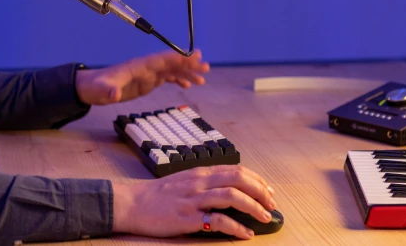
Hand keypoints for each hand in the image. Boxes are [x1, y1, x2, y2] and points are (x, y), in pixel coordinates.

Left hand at [75, 50, 209, 105]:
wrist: (91, 88)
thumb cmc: (96, 87)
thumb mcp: (101, 90)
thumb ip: (108, 91)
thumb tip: (115, 94)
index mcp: (138, 66)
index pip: (161, 59)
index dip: (177, 58)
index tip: (193, 57)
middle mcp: (145, 67)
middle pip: (171, 63)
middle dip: (188, 64)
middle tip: (205, 66)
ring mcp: (147, 74)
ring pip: (171, 70)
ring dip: (187, 72)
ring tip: (203, 78)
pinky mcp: (146, 81)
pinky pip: (166, 77)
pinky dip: (178, 79)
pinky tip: (188, 85)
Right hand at [112, 165, 276, 239]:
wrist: (133, 203)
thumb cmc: (159, 195)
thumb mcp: (184, 181)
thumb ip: (206, 183)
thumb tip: (231, 190)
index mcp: (200, 172)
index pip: (236, 170)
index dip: (257, 180)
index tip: (268, 191)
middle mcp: (199, 182)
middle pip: (238, 179)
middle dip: (260, 191)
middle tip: (272, 204)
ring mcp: (193, 199)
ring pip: (232, 197)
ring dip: (254, 207)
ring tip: (265, 217)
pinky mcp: (187, 217)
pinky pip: (218, 220)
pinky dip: (236, 227)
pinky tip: (245, 234)